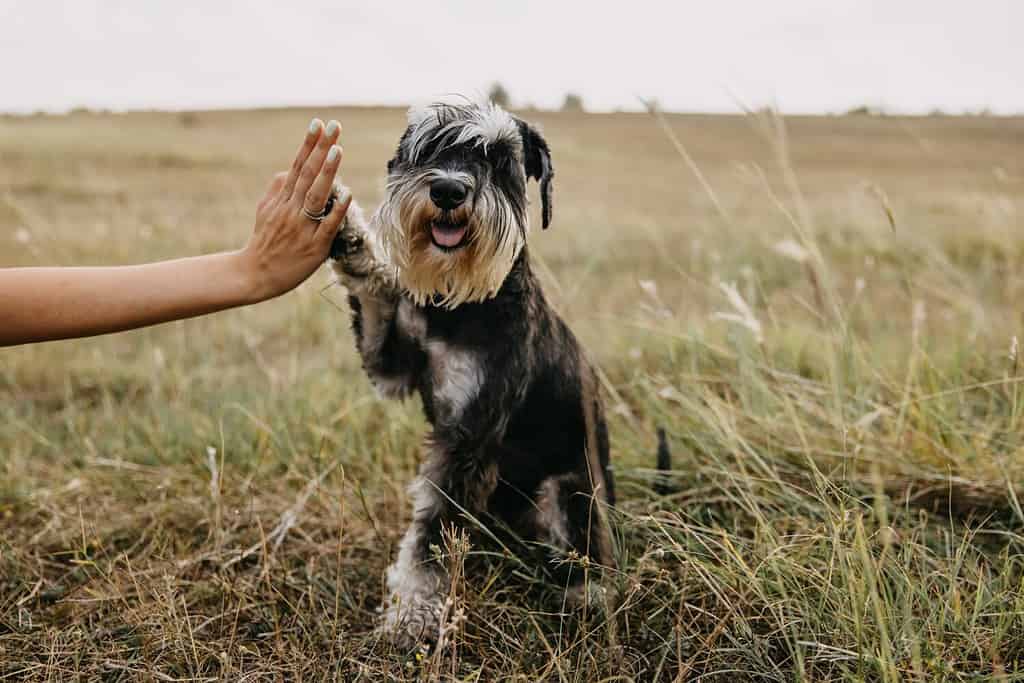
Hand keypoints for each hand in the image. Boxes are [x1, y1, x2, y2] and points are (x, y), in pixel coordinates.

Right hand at [236, 118, 351, 301]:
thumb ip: (277, 189)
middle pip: (307, 174)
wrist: (254, 275)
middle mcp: (290, 209)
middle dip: (321, 149)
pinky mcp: (313, 247)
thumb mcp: (264, 210)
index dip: (308, 144)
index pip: (297, 166)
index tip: (319, 123)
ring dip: (327, 172)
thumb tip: (288, 168)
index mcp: (281, 199)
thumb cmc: (264, 242)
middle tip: (334, 126)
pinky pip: (327, 226)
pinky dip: (336, 210)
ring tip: (338, 150)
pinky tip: (346, 194)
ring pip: (315, 196)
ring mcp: (302, 228)